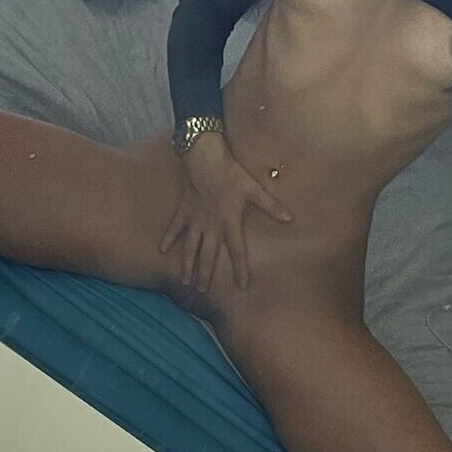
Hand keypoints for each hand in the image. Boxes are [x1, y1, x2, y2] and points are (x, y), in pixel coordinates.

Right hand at [160, 131, 291, 291]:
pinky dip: (168, 239)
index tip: (242, 285)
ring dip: (187, 265)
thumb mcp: (254, 189)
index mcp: (229, 222)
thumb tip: (289, 218)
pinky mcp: (184, 212)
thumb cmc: (231, 174)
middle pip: (208, 256)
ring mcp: (195, 221)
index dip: (241, 269)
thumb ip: (271, 206)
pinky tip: (162, 251)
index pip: (237, 251)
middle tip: (202, 291)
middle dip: (205, 275)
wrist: (205, 160)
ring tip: (185, 281)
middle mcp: (211, 226)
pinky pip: (175, 229)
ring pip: (190, 248)